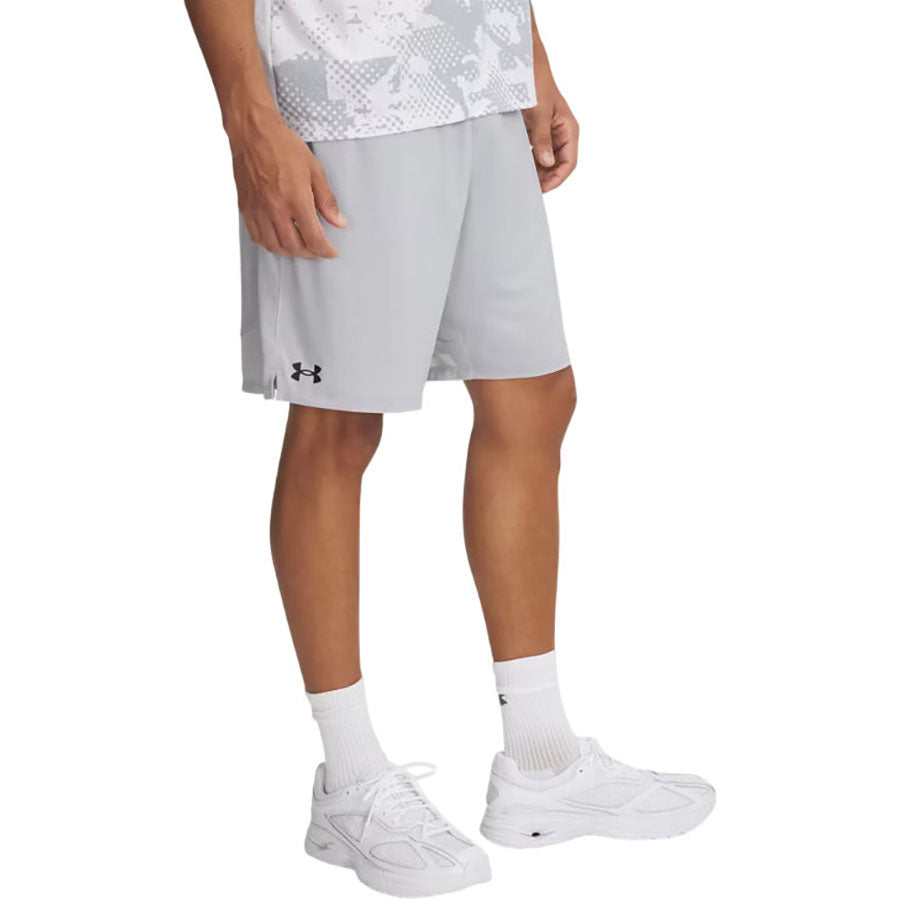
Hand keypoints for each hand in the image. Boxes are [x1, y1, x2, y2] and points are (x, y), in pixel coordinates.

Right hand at [229, 109, 345, 257]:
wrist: (252, 133)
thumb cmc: (283, 146)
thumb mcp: (314, 170)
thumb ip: (327, 200)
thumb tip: (339, 222)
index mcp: (296, 199)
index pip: (313, 238)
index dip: (325, 250)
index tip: (331, 252)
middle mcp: (275, 209)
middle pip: (294, 247)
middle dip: (310, 253)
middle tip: (318, 249)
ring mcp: (258, 210)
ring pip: (274, 246)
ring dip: (290, 252)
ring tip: (300, 247)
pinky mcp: (246, 208)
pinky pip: (257, 237)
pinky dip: (270, 244)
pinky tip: (279, 239)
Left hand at [523, 46, 578, 192]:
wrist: (522, 65)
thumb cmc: (536, 83)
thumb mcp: (539, 113)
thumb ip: (542, 140)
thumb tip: (546, 163)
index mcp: (569, 129)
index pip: (568, 163)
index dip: (557, 179)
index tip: (542, 188)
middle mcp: (562, 133)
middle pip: (557, 165)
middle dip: (546, 177)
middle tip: (529, 187)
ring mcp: (549, 133)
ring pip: (546, 160)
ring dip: (537, 170)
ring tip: (523, 178)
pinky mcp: (536, 131)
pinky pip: (535, 151)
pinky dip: (529, 160)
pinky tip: (519, 165)